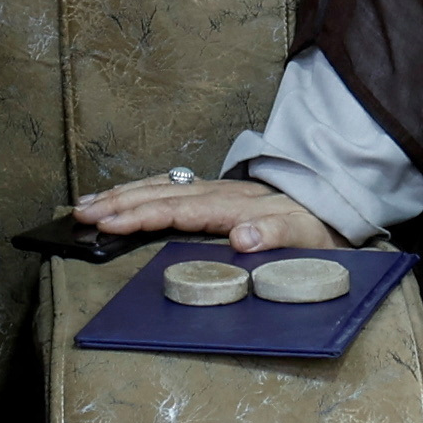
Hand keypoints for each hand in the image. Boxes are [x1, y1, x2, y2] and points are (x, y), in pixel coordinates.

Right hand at [65, 172, 346, 257]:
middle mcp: (223, 192)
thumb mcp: (311, 237)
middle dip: (119, 204)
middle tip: (81, 215)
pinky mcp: (218, 191)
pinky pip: (172, 185)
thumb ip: (277, 233)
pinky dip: (141, 189)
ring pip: (161, 187)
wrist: (341, 203)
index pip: (181, 210)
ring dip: (123, 194)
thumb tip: (241, 235)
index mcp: (239, 205)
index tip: (110, 224)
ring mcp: (219, 189)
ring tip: (87, 204)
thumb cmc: (324, 229)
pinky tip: (122, 195)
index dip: (143, 217)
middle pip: (163, 195)